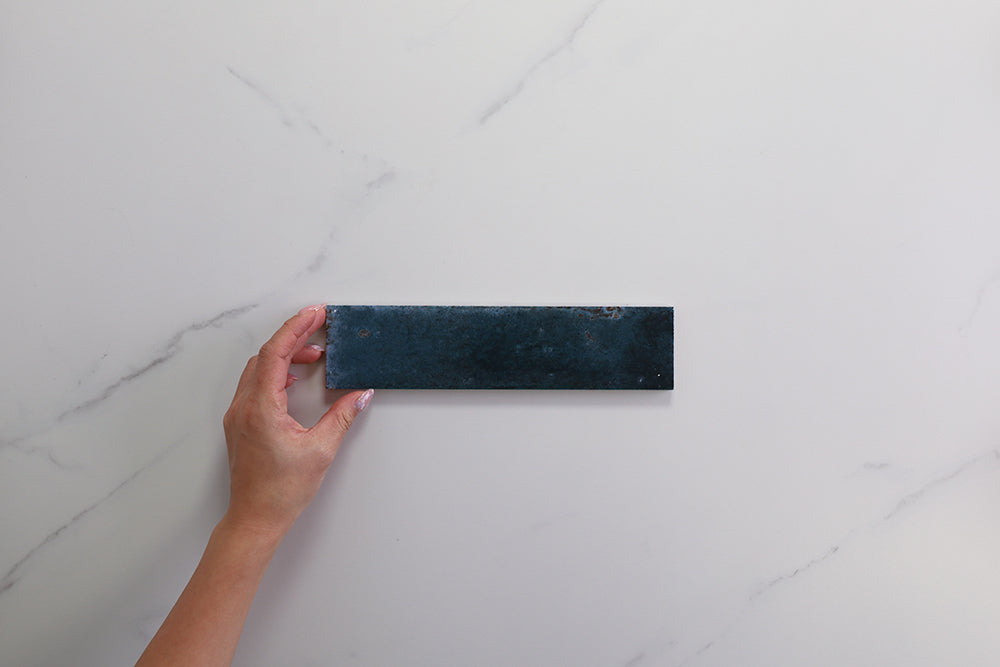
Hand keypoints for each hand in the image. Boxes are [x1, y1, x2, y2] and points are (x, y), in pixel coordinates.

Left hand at [222, 304, 372, 539]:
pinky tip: (294, 380)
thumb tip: (361, 394)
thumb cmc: (281, 491)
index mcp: (262, 408)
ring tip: (314, 355)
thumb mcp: (321, 450)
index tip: (315, 313)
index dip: (296, 328)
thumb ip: (342, 416)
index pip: (276, 353)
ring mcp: (239, 415)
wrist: (255, 519)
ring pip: (258, 369)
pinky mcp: (240, 424)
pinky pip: (254, 385)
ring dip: (284, 356)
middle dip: (294, 337)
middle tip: (320, 327)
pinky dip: (275, 373)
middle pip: (265, 356)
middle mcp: (244, 407)